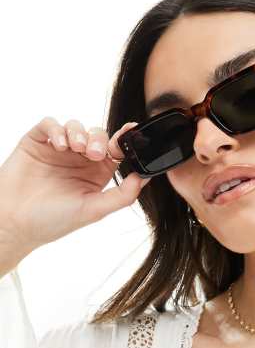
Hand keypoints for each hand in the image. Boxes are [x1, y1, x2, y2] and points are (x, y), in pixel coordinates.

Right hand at [0, 116, 149, 254]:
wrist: (14, 223)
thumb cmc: (53, 220)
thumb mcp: (94, 210)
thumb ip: (122, 195)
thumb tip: (146, 177)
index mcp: (97, 173)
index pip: (116, 151)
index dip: (125, 140)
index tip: (133, 132)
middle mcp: (80, 159)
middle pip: (98, 135)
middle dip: (100, 140)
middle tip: (95, 153)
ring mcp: (58, 149)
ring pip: (76, 126)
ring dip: (79, 133)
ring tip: (75, 148)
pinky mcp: (37, 142)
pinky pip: (50, 124)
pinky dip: (57, 129)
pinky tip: (59, 145)